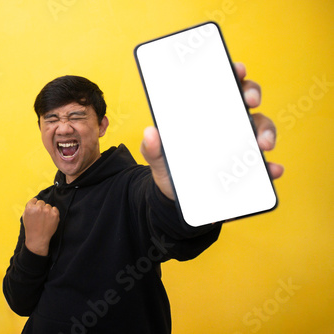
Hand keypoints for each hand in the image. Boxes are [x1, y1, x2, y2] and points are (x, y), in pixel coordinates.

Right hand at [22, 198, 58, 255]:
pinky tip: (49, 219)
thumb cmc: (31, 229)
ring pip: (48, 205)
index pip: (34, 200)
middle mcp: (38, 208)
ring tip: (44, 219)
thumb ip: (29, 208)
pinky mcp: (55, 214)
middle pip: (41, 202)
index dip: (34, 204)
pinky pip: (55, 208)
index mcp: (30, 208)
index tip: (35, 208)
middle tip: (40, 215)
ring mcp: (47, 211)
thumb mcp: (25, 217)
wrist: (38, 239)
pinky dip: (53, 212)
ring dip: (46, 210)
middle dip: (40, 207)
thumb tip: (34, 201)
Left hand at [141, 62, 283, 199]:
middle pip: (246, 99)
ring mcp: (240, 143)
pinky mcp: (247, 167)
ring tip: (262, 144)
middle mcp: (227, 122)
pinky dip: (270, 167)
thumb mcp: (156, 155)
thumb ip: (151, 146)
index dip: (233, 73)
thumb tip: (150, 132)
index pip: (223, 85)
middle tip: (249, 102)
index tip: (236, 70)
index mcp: (206, 112)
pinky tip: (272, 170)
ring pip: (262, 128)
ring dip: (266, 132)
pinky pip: (264, 164)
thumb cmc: (168, 165)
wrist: (172, 194)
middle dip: (252, 94)